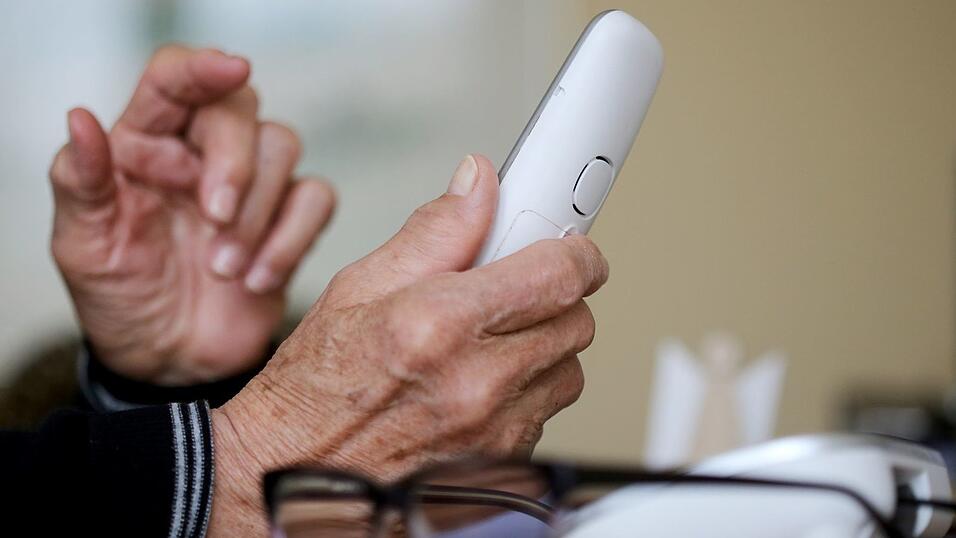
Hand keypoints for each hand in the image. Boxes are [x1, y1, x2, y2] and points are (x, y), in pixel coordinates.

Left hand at [49, 46, 334, 384]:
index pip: (174, 80)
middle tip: (214, 218)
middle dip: (235, 162)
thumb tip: (80, 119)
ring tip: (224, 270)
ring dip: (258, 213)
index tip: (230, 68)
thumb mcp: (84, 246)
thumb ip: (81, 181)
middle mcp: (201, 153)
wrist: (169, 362)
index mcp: (145, 144)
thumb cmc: (122, 298)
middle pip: (240, 108)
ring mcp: (252, 185)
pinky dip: (292, 239)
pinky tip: (257, 280)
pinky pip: (316, 199)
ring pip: (283, 147)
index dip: (202, 67)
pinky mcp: (289, 220)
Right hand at [208, 155, 608, 533]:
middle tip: (513, 290)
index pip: (558, 275)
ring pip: (567, 370)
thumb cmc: (316, 388)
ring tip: (487, 342)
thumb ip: (433, 231)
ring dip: (542, 347)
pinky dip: (525, 392)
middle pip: (576, 321)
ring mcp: (494, 432)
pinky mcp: (503, 465)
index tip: (570, 247)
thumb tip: (478, 184)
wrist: (294, 472)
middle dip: (554, 297)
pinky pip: (545, 413)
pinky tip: (478, 384)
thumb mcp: (358, 287)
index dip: (576, 253)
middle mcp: (476, 383)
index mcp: (439, 325)